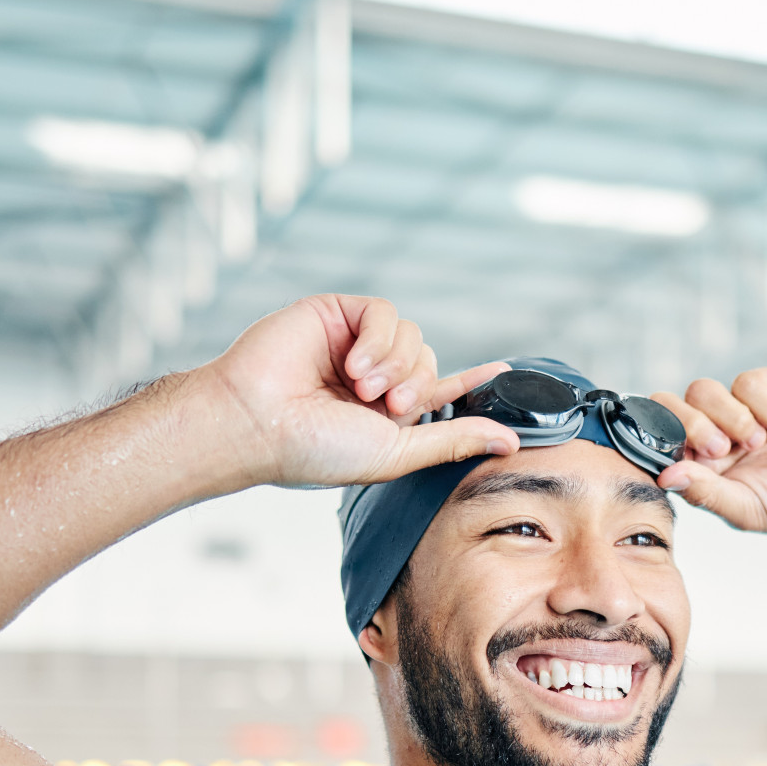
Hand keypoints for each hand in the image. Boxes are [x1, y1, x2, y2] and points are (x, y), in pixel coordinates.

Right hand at [195, 294, 516, 487]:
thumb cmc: (313, 450)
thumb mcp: (396, 453)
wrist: (256, 422)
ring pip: (413, 335)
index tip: (506, 372)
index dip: (472, 382)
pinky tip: (352, 364)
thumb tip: (510, 442)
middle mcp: (372, 378)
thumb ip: (452, 441)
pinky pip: (384, 312)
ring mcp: (354, 345)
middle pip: (430, 361)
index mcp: (384, 415)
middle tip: (390, 406)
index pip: (439, 392)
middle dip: (417, 384)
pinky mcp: (337, 313)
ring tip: (361, 389)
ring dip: (396, 364)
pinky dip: (378, 339)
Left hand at [651, 369, 766, 537]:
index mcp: (702, 468)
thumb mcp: (750, 509)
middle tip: (721, 449)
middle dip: (691, 425)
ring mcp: (741, 408)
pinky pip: (746, 381)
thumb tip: (664, 476)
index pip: (658, 441)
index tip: (684, 455)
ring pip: (703, 389)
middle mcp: (715, 435)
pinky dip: (763, 404)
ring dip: (730, 415)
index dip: (661, 441)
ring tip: (760, 442)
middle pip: (672, 407)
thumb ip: (706, 493)